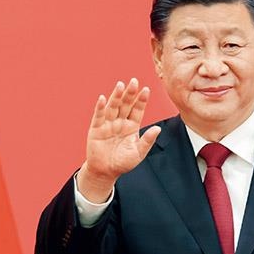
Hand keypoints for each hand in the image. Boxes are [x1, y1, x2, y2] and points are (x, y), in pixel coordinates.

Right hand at [77, 78, 160, 201]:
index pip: (137, 110)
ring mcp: (108, 124)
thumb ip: (147, 141)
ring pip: (113, 107)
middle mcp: (120, 122)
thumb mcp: (138, 153)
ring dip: (116, 96)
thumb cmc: (123, 163)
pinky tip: (103, 98)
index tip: (146, 90)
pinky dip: (100, 107)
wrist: (106, 172)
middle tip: (134, 81)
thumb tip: (157, 129)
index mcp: (132, 126)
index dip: (141, 100)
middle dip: (130, 94)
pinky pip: (99, 116)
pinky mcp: (96, 129)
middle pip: (125, 105)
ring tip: (121, 85)